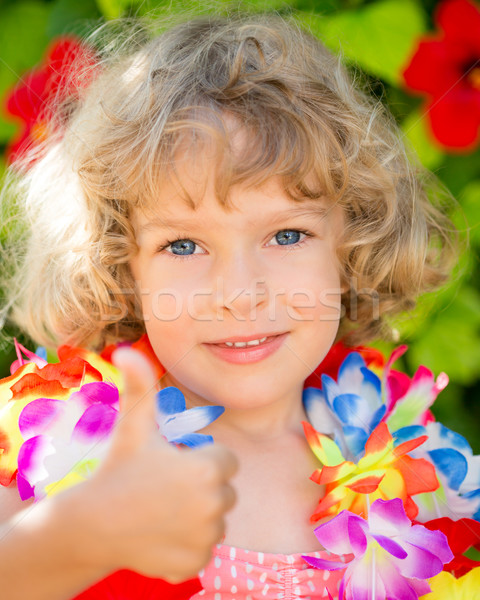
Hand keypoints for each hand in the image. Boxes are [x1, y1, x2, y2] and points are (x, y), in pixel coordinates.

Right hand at [77, 347, 236, 581]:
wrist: (92, 525)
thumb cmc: (118, 469)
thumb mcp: (133, 426)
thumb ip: (138, 386)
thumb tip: (126, 349)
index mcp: (208, 470)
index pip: (226, 461)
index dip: (202, 461)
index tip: (176, 463)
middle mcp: (214, 505)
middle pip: (223, 491)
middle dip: (202, 488)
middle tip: (166, 487)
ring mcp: (206, 538)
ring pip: (215, 521)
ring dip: (197, 516)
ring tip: (163, 510)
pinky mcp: (196, 564)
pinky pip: (205, 548)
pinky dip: (189, 544)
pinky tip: (162, 534)